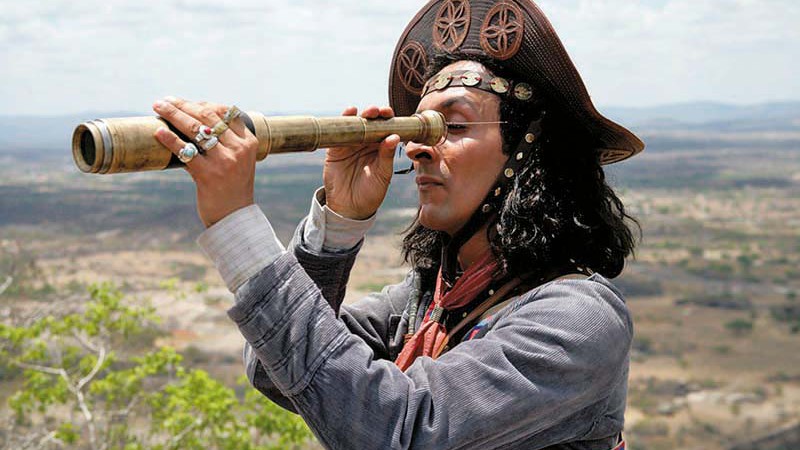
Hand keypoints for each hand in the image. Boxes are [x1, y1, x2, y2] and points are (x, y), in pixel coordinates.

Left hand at [151, 97, 257, 227]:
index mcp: (248, 142)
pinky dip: (170, 140)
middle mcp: (239, 149)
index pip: (224, 112)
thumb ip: (225, 141)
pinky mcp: (209, 175)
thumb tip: (193, 118)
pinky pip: (186, 151)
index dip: (202, 104)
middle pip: (207, 117)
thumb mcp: (238, 160)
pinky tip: (158, 132)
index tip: (185, 103)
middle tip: (164, 101)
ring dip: (174, 115)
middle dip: (183, 105)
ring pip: (195, 129)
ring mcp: (225, 161)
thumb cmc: (232, 187)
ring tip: (158, 108)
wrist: (235, 218)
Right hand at [323, 106, 399, 219]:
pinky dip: (343, 120)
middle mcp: (366, 143)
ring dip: (361, 114)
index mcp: (381, 147)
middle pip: (371, 121)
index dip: (388, 118)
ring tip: (367, 112)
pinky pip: (339, 132)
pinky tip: (349, 113)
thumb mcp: (382, 175)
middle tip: (378, 111)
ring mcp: (350, 144)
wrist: (349, 208)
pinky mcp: (335, 148)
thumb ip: (387, 156)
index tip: (390, 114)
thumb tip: (394, 136)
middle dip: (375, 112)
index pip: (386, 128)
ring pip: (356, 123)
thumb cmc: (371, 193)